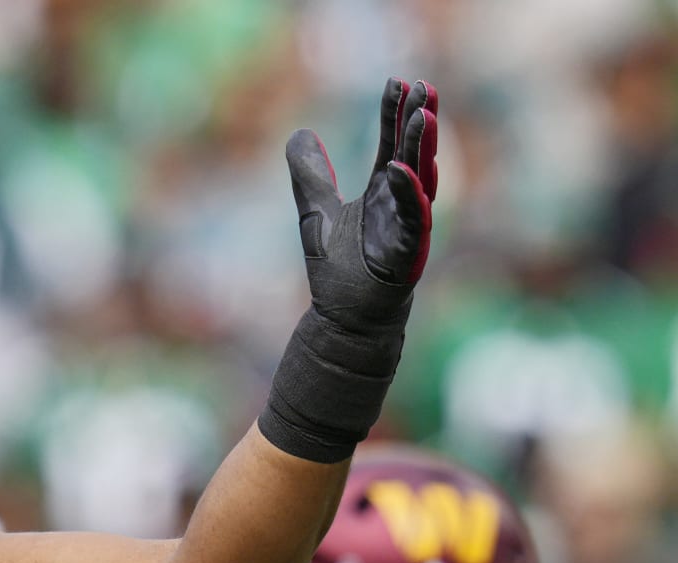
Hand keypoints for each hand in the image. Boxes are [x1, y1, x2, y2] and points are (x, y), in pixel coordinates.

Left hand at [285, 78, 437, 330]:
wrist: (343, 320)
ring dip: (423, 148)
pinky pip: (413, 219)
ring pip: (421, 180)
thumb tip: (300, 133)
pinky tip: (398, 168)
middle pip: (414, 154)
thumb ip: (311, 176)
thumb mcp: (316, 213)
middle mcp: (401, 205)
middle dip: (419, 121)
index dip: (395, 114)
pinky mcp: (408, 253)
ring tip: (424, 115)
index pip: (392, 144)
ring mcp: (409, 227)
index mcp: (383, 193)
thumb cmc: (337, 271)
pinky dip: (407, 194)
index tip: (398, 81)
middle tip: (425, 85)